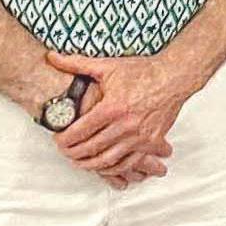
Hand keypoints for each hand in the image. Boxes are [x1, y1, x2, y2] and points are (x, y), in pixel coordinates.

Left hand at [43, 52, 194, 184]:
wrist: (174, 77)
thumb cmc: (142, 72)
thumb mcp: (107, 66)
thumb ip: (77, 63)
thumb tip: (51, 57)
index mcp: (112, 107)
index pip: (80, 131)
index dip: (64, 139)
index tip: (57, 140)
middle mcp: (126, 125)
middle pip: (91, 148)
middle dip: (73, 153)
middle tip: (64, 152)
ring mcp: (140, 136)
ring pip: (109, 160)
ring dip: (90, 164)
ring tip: (79, 162)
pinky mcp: (151, 142)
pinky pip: (129, 162)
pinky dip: (114, 168)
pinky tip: (104, 166)